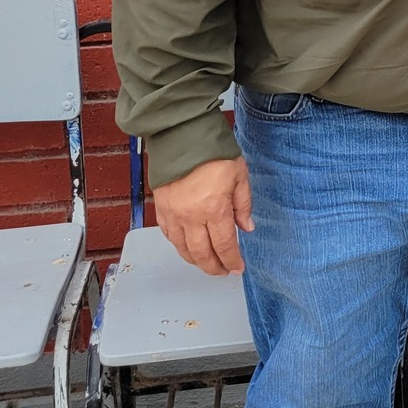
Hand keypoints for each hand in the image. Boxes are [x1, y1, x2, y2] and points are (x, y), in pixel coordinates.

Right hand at [153, 157, 253, 275]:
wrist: (182, 135)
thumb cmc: (213, 152)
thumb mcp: (240, 176)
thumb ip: (243, 205)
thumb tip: (246, 227)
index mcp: (215, 209)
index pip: (225, 246)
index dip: (232, 261)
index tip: (237, 268)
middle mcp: (192, 216)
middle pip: (202, 254)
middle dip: (214, 267)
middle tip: (223, 271)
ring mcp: (174, 214)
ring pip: (183, 248)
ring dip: (195, 260)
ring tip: (206, 263)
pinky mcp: (161, 207)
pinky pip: (168, 235)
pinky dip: (179, 245)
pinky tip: (187, 247)